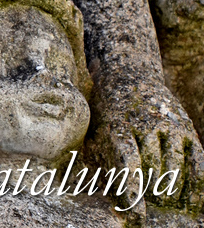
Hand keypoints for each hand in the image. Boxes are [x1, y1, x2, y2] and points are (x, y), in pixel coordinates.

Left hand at [91, 75, 203, 211]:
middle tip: (149, 205)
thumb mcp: (95, 128)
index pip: (129, 163)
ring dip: (171, 190)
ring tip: (165, 201)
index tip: (137, 213)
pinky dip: (197, 182)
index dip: (134, 191)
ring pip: (174, 166)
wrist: (128, 74)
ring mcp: (168, 125)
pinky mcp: (185, 127)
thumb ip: (101, 159)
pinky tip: (192, 199)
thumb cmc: (107, 112)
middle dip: (152, 193)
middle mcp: (144, 123)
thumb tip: (102, 193)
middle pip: (153, 169)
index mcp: (117, 126)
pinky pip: (196, 159)